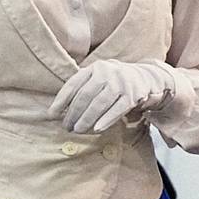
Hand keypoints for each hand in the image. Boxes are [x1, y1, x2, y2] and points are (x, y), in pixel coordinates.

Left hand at [46, 60, 182, 134]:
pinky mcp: (133, 95)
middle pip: (85, 96)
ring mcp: (121, 83)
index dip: (61, 101)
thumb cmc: (114, 82)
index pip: (73, 85)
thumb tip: (57, 112)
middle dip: (73, 113)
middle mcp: (106, 72)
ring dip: (86, 119)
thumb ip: (81, 90)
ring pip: (99, 103)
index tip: (52, 115)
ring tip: (78, 130)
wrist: (146, 77)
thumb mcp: (98, 79)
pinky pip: (117, 110)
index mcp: (94, 68)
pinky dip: (106, 120)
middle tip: (66, 127)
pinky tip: (96, 129)